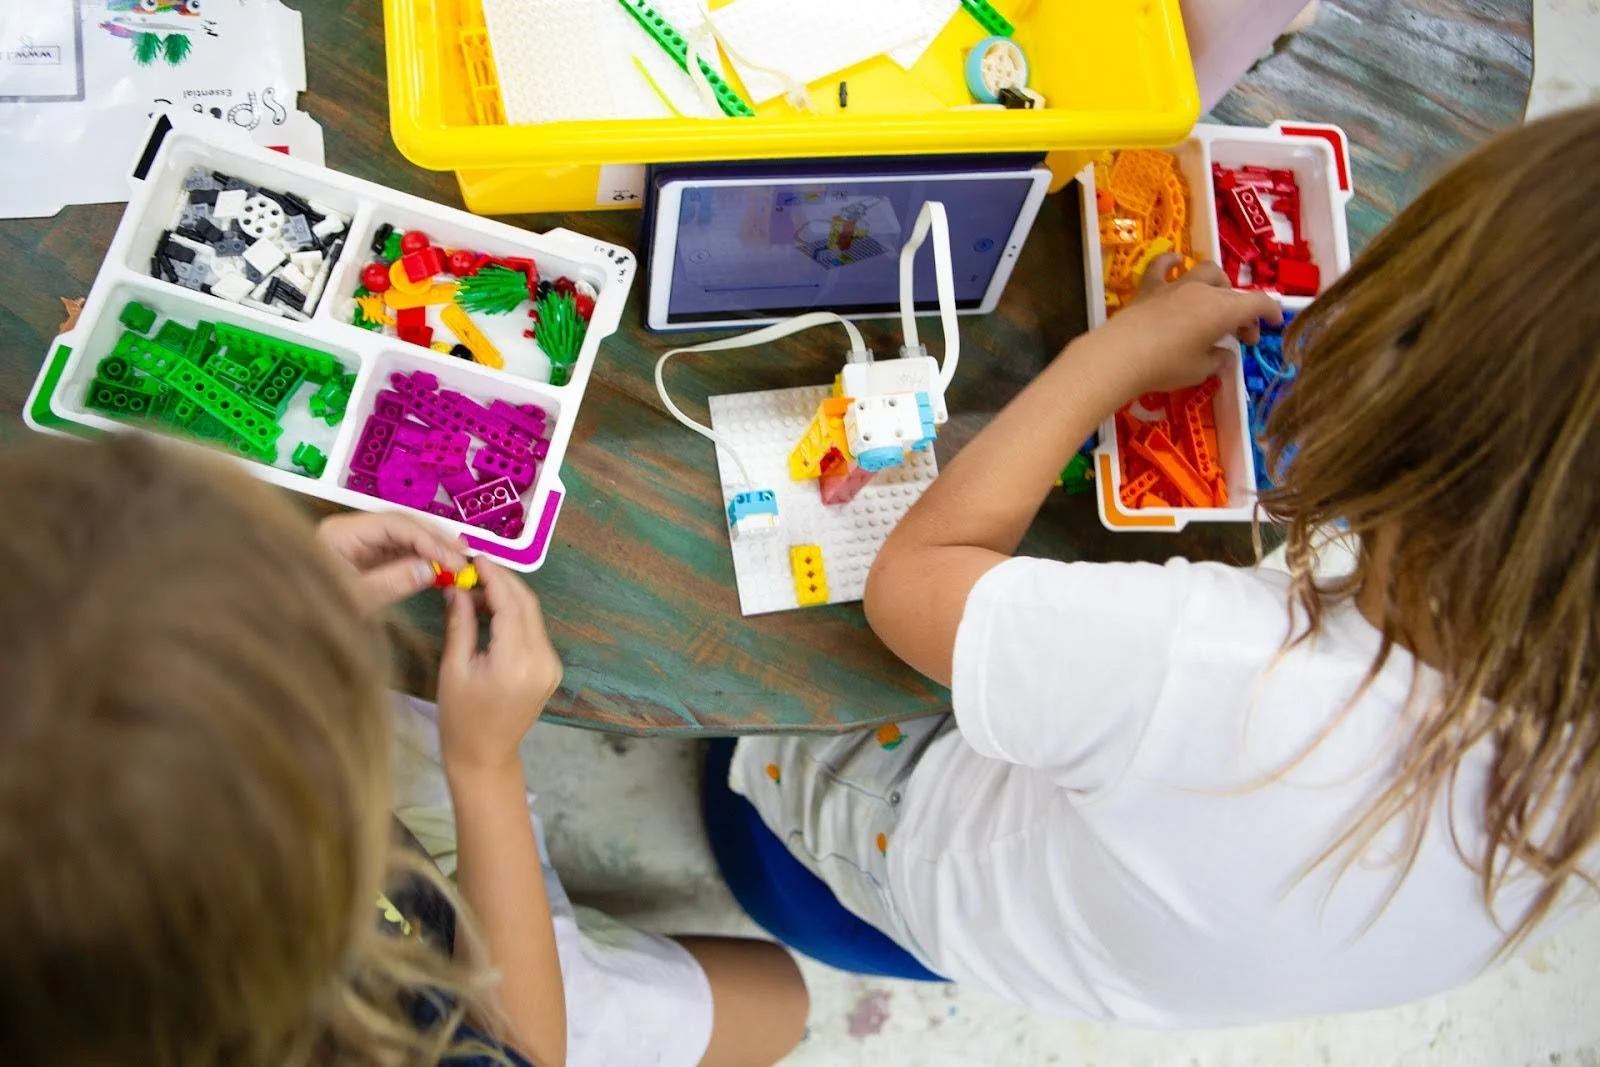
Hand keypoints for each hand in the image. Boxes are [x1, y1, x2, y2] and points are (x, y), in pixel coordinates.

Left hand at [317, 510, 468, 610]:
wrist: (290, 631)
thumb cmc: (312, 612)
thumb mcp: (357, 600)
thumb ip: (394, 581)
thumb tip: (429, 569)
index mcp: (340, 533)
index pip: (394, 524)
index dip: (428, 538)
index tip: (452, 557)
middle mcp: (350, 532)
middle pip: (401, 524)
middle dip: (434, 538)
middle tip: (462, 555)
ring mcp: (358, 544)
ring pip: (402, 536)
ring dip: (431, 547)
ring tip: (457, 559)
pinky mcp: (364, 558)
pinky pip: (397, 551)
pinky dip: (420, 558)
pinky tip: (438, 566)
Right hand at [437, 560, 562, 775]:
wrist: (485, 756)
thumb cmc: (461, 718)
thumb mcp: (454, 668)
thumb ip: (461, 624)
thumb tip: (458, 587)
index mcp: (517, 662)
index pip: (511, 604)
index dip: (494, 576)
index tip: (475, 558)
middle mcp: (542, 661)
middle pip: (527, 605)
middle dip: (502, 581)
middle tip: (473, 568)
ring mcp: (551, 665)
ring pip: (532, 615)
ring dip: (507, 597)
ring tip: (475, 588)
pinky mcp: (550, 669)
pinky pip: (534, 631)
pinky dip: (514, 615)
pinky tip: (491, 610)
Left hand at [1097, 256, 1282, 395]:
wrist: (1120, 356)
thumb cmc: (1166, 366)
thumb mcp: (1200, 371)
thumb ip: (1217, 361)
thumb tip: (1223, 357)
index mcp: (1222, 310)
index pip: (1257, 302)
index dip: (1271, 311)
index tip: (1274, 324)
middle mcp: (1203, 291)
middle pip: (1232, 293)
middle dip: (1242, 312)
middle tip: (1240, 336)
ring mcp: (1175, 286)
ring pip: (1206, 272)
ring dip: (1218, 285)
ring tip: (1217, 303)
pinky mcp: (1149, 288)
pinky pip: (1162, 266)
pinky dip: (1172, 262)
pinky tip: (1176, 262)